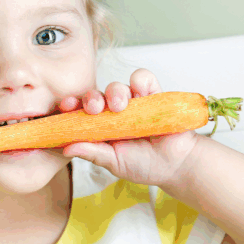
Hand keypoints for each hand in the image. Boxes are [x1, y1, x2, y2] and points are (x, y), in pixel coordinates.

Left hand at [57, 69, 200, 187]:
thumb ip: (93, 153)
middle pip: (96, 96)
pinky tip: (141, 93)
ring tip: (120, 106)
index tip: (66, 107)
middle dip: (91, 98)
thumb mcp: (114, 162)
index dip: (72, 106)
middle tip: (94, 109)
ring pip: (116, 86)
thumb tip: (66, 148)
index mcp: (100, 127)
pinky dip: (140, 81)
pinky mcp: (153, 95)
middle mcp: (114, 112)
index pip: (80, 111)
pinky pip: (143, 78)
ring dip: (114, 92)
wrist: (177, 165)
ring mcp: (133, 102)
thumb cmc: (144, 165)